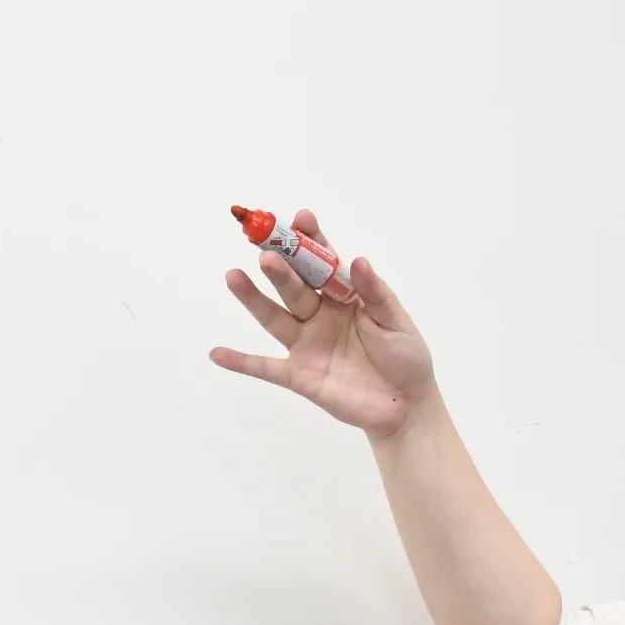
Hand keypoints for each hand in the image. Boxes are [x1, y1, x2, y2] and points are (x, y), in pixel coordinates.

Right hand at [211, 210, 435, 439]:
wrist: (406, 406)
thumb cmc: (406, 358)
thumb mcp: (397, 322)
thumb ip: (376, 294)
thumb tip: (359, 260)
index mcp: (345, 296)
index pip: (324, 263)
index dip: (312, 241)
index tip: (301, 219)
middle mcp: (320, 315)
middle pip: (294, 287)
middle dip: (281, 268)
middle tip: (266, 251)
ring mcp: (307, 344)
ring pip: (274, 318)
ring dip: (253, 298)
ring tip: (233, 276)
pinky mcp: (300, 376)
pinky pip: (267, 368)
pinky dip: (242, 362)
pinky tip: (217, 353)